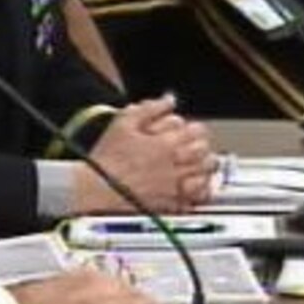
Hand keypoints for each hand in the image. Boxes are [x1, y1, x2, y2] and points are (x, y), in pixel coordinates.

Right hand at [75, 96, 215, 212]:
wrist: (98, 187)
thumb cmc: (108, 158)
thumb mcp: (123, 122)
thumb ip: (150, 108)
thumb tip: (169, 100)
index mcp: (167, 144)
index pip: (196, 130)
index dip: (192, 127)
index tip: (185, 129)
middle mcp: (176, 165)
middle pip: (205, 152)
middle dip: (200, 146)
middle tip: (192, 145)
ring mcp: (176, 186)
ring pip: (206, 174)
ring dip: (204, 166)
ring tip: (196, 163)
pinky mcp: (172, 203)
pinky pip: (198, 197)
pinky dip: (201, 190)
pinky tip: (194, 185)